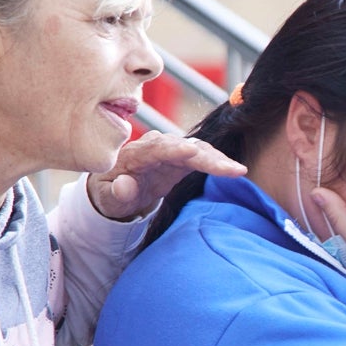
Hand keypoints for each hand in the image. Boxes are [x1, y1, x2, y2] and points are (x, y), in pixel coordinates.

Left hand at [87, 131, 245, 219]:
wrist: (115, 189)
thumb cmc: (109, 195)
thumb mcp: (107, 199)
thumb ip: (116, 192)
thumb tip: (124, 185)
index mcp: (134, 155)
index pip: (157, 148)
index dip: (175, 149)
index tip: (193, 152)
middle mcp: (155, 146)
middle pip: (183, 146)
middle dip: (207, 156)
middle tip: (230, 169)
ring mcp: (170, 150)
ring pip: (197, 149)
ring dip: (218, 159)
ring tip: (238, 170)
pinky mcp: (182, 158)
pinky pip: (202, 156)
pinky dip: (218, 162)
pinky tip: (235, 170)